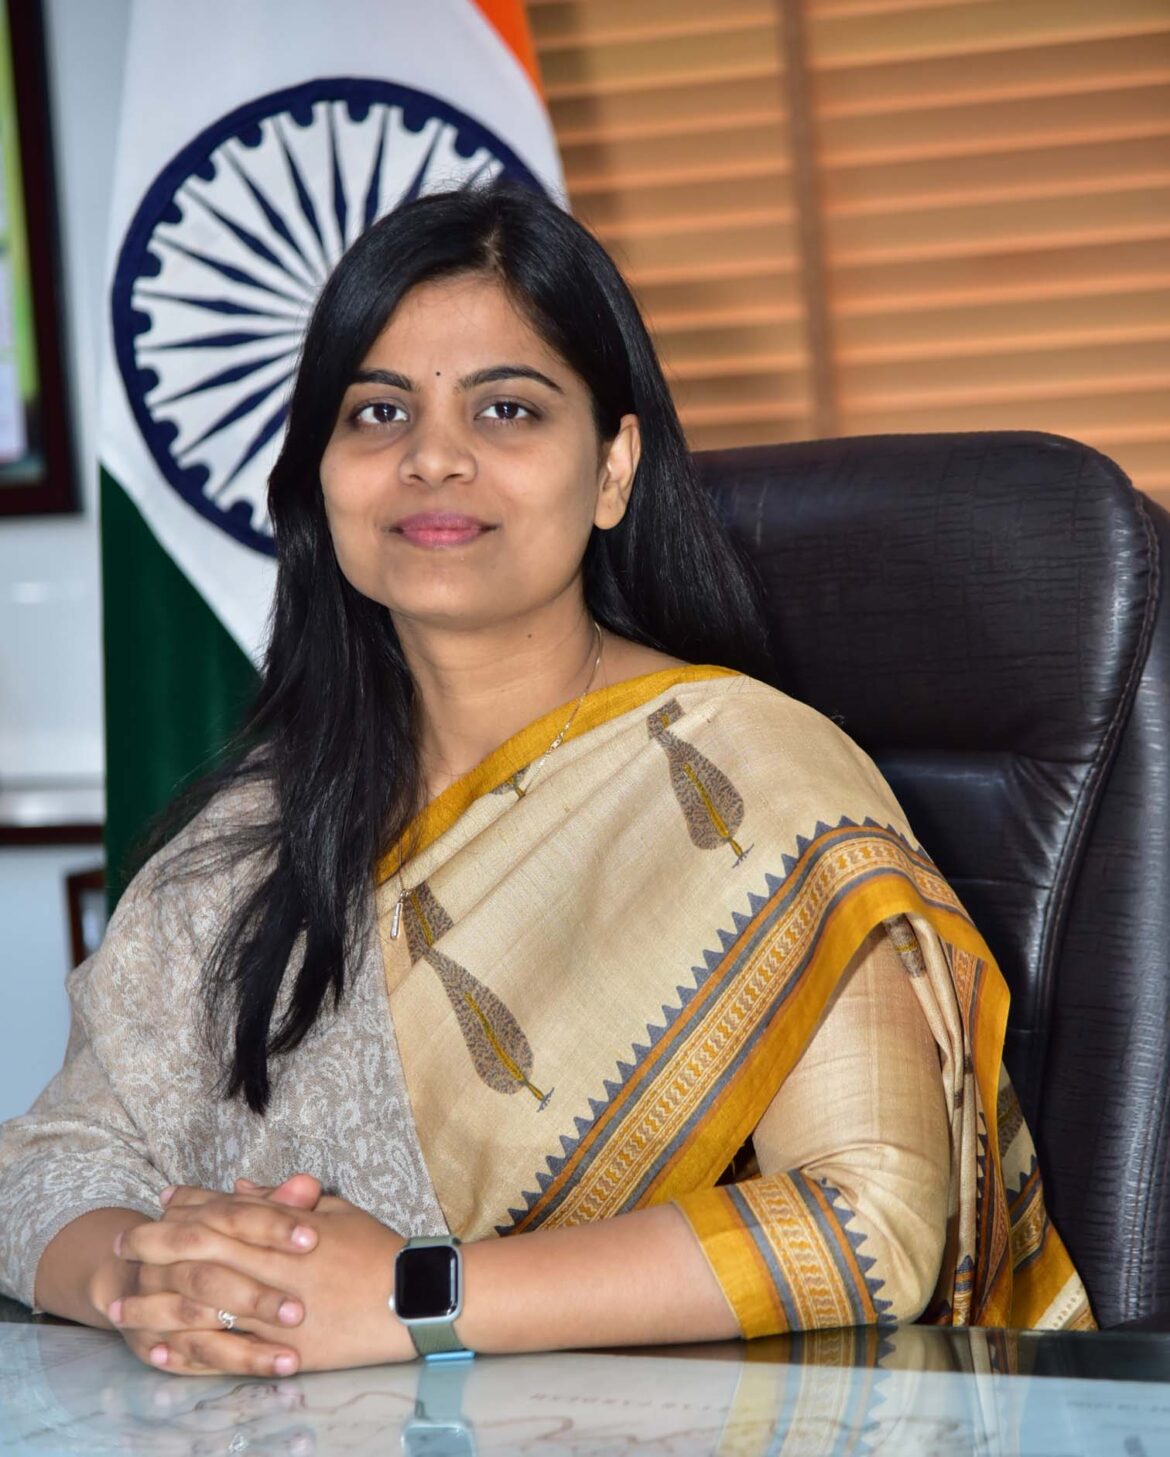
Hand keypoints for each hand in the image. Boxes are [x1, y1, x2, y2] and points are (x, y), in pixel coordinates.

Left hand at [113, 1177, 414, 1373]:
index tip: (160, 1202)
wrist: (415, 1300)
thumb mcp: (337, 1210)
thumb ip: (284, 1201)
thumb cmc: (379, 1249)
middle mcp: (275, 1270)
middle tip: (122, 1244)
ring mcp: (277, 1314)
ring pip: (204, 1308)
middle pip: (203, 1255)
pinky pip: (227, 1354)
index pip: (228, 1213)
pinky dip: (190, 1353)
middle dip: (158, 1247)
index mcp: (289, 1232)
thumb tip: (239, 1185)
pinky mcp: (284, 1352)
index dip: (190, 1205)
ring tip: (121, 1309)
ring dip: (157, 1306)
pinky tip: (161, 1352)